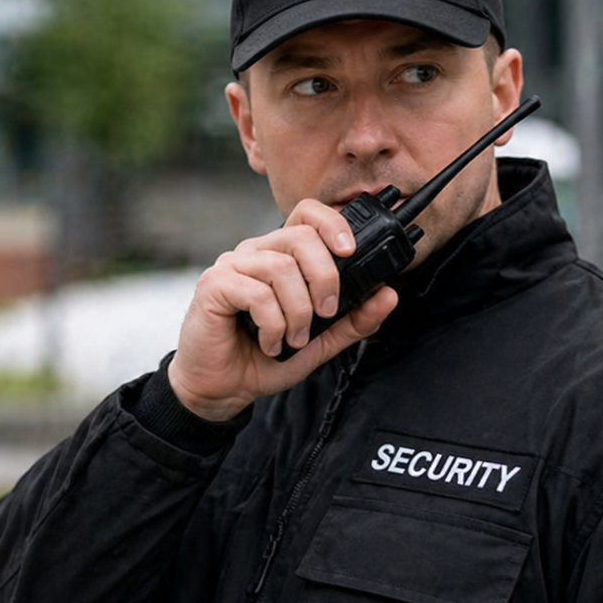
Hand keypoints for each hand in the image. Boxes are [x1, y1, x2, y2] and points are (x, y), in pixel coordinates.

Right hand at [167, 199, 398, 420]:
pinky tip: (270, 343)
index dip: (333, 224)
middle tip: (325, 314)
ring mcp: (232, 266)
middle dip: (325, 279)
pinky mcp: (214, 285)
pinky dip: (273, 324)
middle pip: (300, 237)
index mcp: (280, 255)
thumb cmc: (263, 359)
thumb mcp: (321, 341)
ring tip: (293, 338)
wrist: (222, 388)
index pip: (307, 215)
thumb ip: (354, 319)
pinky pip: (257, 293)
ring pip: (281, 268)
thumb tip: (389, 294)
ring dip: (298, 312)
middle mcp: (255, 253)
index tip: (350, 252)